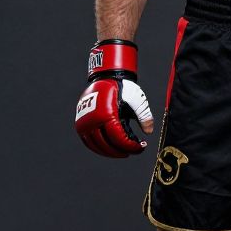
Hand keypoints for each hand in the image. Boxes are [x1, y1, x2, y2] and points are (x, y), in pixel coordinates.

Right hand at [74, 39, 153, 156]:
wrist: (108, 77)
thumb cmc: (123, 88)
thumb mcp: (137, 100)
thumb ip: (144, 116)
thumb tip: (148, 132)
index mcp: (105, 114)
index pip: (118, 139)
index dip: (131, 147)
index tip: (141, 147)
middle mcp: (92, 120)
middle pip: (107, 146)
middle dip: (122, 151)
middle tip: (133, 150)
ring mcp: (84, 123)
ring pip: (96, 146)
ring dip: (110, 152)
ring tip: (123, 151)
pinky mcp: (81, 124)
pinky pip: (89, 142)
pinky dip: (99, 148)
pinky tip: (111, 149)